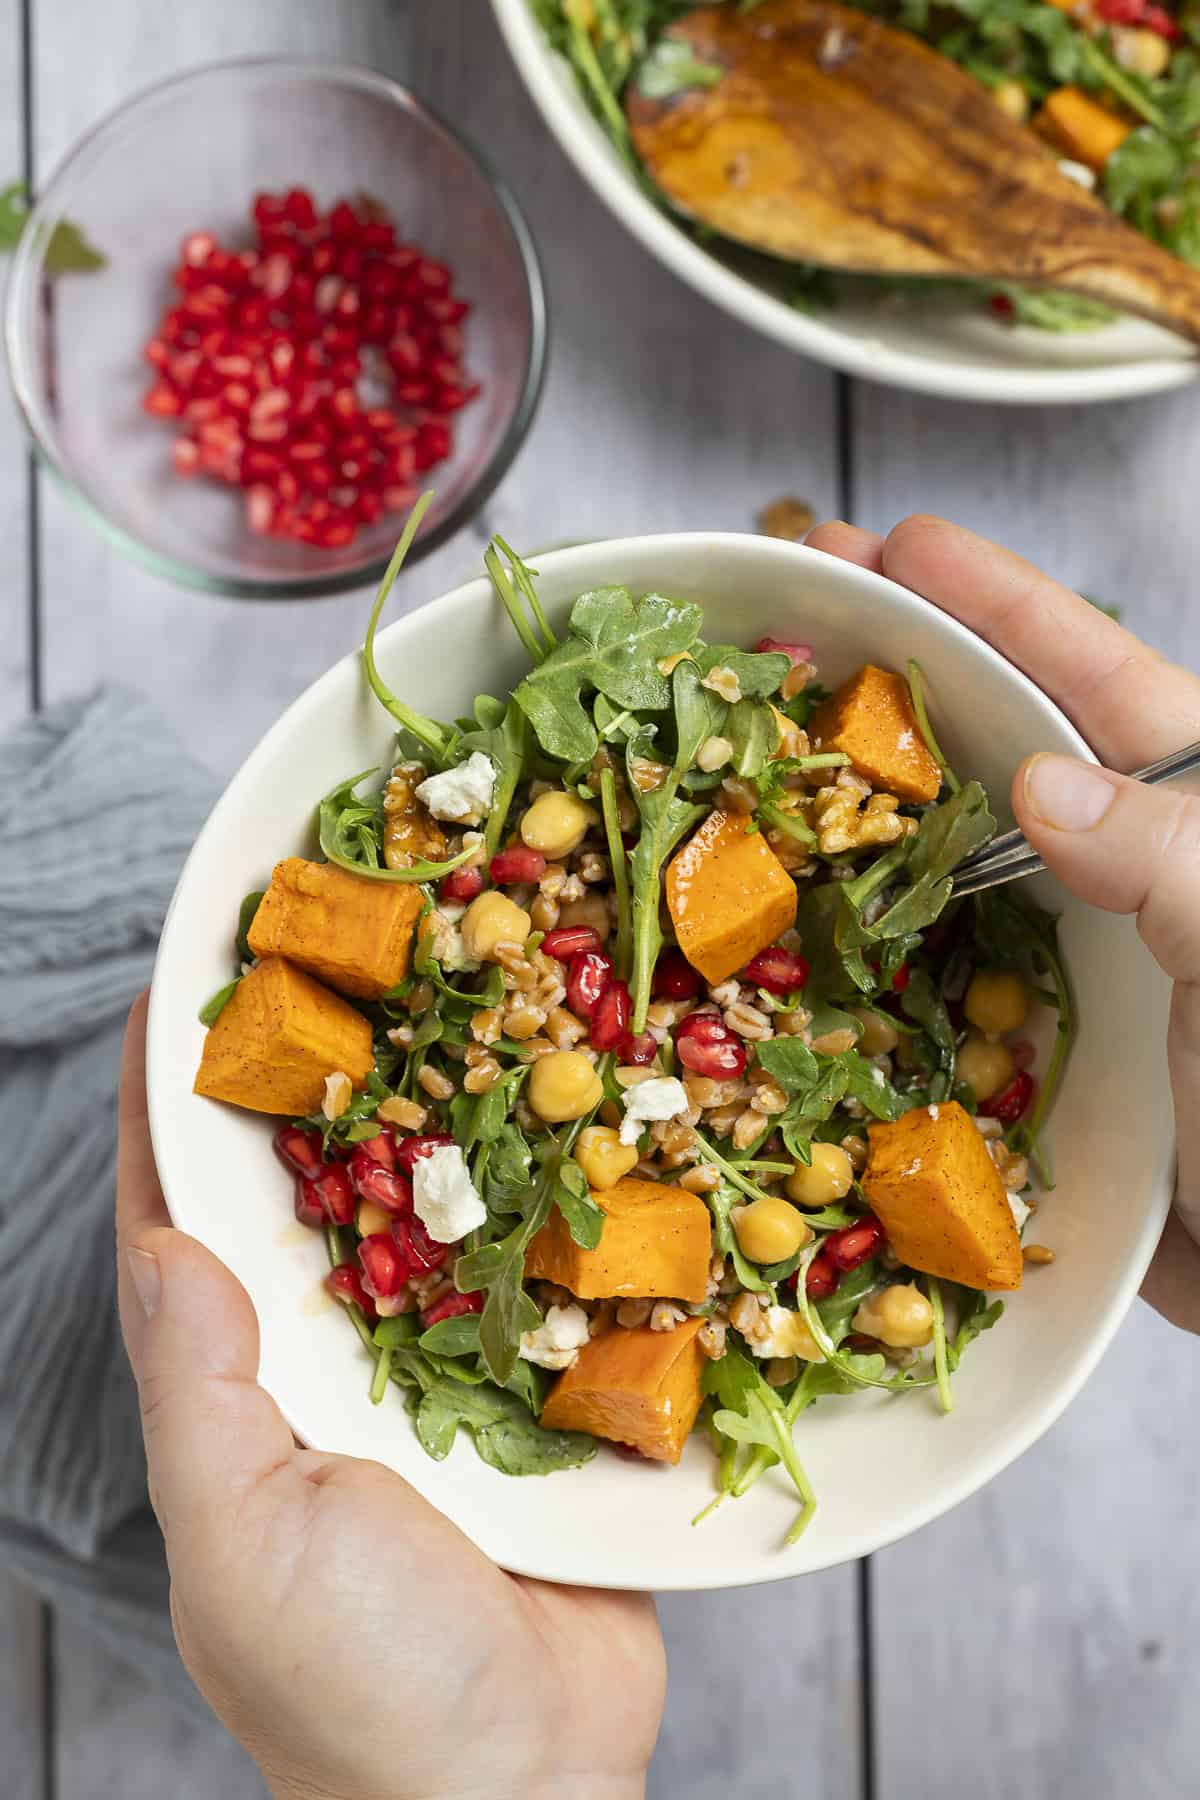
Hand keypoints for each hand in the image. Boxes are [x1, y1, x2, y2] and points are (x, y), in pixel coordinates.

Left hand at [116, 993, 664, 1799]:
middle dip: (323, 1076)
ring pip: (436, 1211)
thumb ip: (201, 1394)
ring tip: (470, 998)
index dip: (170, 1103)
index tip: (184, 985)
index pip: (180, 1218)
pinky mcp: (538, 1391)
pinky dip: (554, 1198)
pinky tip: (581, 1119)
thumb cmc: (360, 1685)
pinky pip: (540, 1273)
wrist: (522, 1791)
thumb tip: (162, 1237)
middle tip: (352, 953)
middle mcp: (331, 1362)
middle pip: (314, 1187)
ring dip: (446, 1113)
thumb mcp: (249, 1542)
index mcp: (239, 1387)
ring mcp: (440, 1373)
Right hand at [808, 515, 1199, 1332]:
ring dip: (864, 811)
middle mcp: (1131, 880)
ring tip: (762, 754)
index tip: (893, 545)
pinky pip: (934, 978)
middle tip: (790, 624)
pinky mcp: (1035, 1055)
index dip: (994, 604)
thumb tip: (1043, 785)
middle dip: (900, 683)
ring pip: (953, 863)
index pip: (1095, 681)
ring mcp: (1077, 965)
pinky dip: (864, 950)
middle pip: (1003, 750)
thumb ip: (1174, 860)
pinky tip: (795, 929)